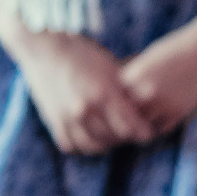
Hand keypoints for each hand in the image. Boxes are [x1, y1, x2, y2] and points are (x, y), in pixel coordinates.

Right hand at [10, 31, 156, 155]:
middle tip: (130, 132)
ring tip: (111, 135)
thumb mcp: (110, 67)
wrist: (44, 49)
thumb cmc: (82, 54)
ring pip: (94, 146)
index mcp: (104, 93)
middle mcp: (86, 108)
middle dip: (126, 137)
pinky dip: (82, 144)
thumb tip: (152, 99)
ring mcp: (67, 117)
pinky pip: (72, 145)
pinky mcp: (53, 120)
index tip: (146, 128)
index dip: (144, 132)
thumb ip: (129, 88)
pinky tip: (89, 135)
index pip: (134, 129)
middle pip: (116, 139)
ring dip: (106, 143)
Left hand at [118, 20, 196, 135]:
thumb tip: (121, 91)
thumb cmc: (176, 50)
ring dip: (138, 123)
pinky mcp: (178, 114)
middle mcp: (146, 91)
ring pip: (140, 124)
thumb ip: (134, 76)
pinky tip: (153, 122)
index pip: (114, 94)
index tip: (116, 97)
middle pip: (124, 111)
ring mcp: (163, 105)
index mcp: (135, 74)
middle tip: (122, 115)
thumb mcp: (149, 59)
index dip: (115, 96)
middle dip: (123, 112)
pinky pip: (159, 128)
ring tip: (137, 121)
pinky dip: (154, 127)